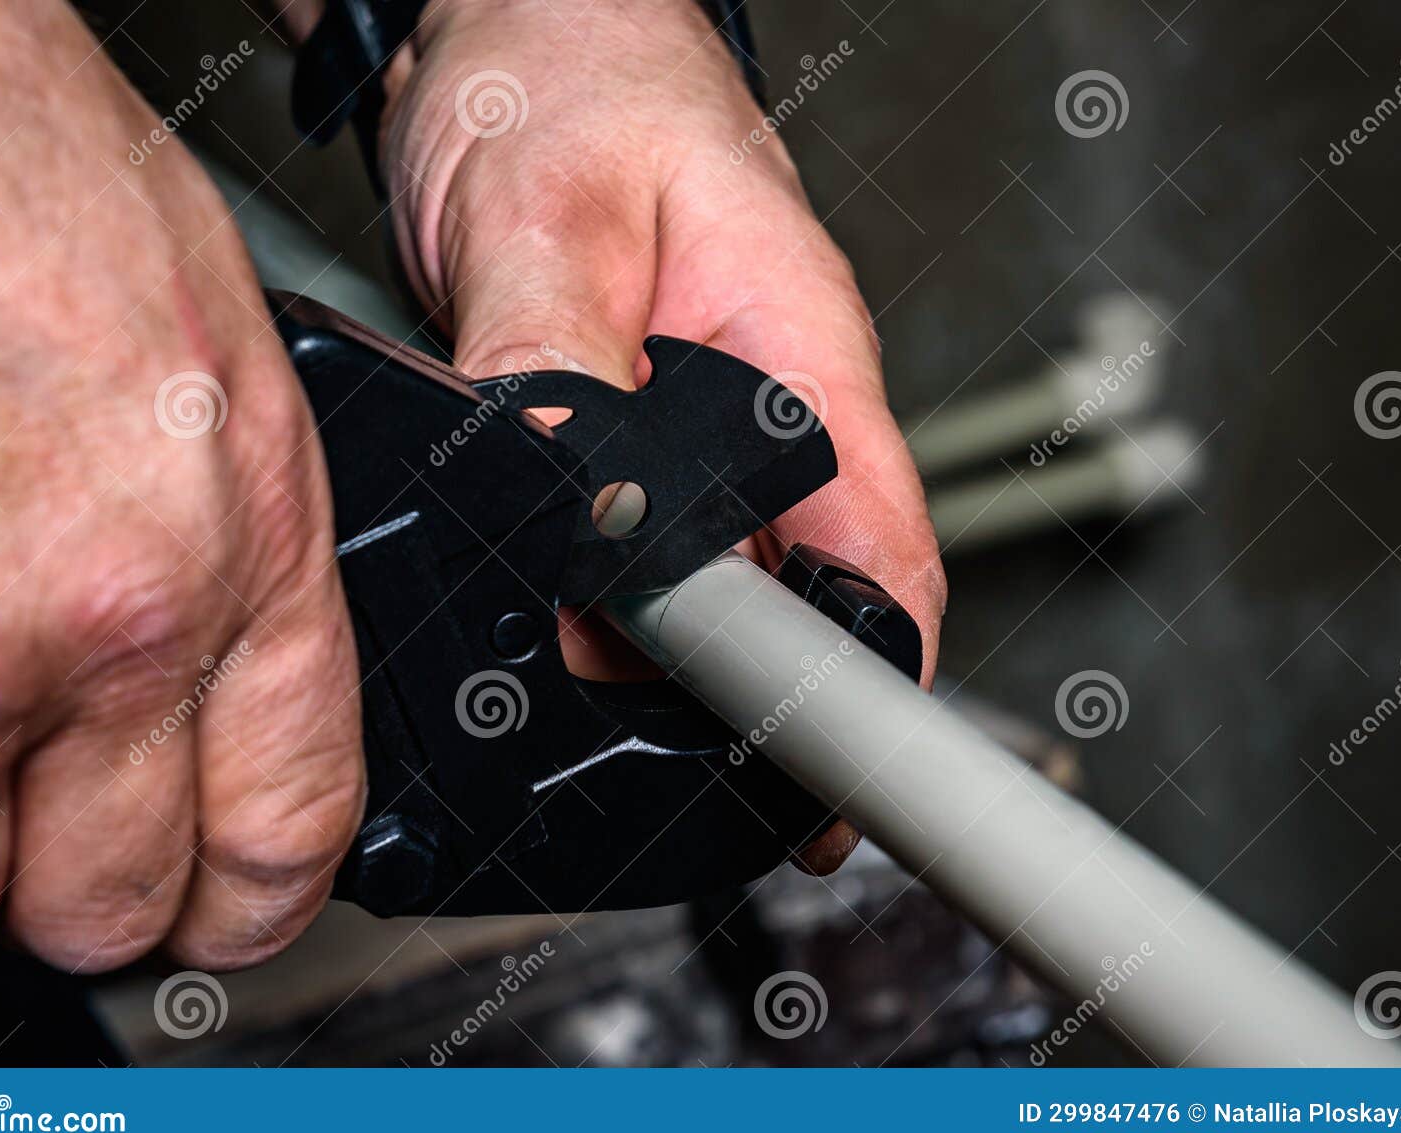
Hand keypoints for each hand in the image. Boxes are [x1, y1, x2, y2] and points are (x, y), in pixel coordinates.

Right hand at [0, 2, 363, 970]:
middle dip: (69, 894)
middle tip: (34, 841)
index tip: (218, 912)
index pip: (286, 822)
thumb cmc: (27, 185)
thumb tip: (218, 695)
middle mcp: (103, 624)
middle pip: (106, 900)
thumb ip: (234, 563)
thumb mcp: (223, 377)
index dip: (250, 900)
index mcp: (240, 552)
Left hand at [379, 0, 946, 869]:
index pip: (879, 550)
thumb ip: (557, 373)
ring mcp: (709, 429)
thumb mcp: (547, 215)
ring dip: (658, 654)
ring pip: (715, 583)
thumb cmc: (567, 79)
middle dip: (739, 697)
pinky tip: (548, 628)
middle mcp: (771, 408)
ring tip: (576, 706)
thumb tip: (573, 522)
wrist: (521, 32)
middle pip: (801, 594)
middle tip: (657, 772)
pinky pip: (641, 549)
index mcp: (800, 350)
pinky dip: (602, 603)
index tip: (826, 788)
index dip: (868, 684)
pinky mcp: (642, 436)